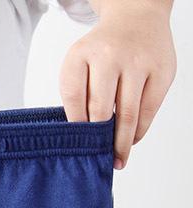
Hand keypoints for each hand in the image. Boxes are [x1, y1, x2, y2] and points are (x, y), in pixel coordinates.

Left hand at [59, 0, 175, 168]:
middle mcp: (110, 56)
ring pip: (128, 114)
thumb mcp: (79, 64)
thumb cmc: (102, 51)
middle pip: (101, 110)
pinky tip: (132, 140)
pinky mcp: (162, 70)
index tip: (76, 147)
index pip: (74, 99)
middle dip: (98, 141)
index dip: (75, 127)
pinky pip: (149, 109)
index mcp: (82, 55)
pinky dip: (140, 129)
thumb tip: (82, 138)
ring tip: (117, 160)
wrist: (137, 18)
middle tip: (97, 161)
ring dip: (122, 142)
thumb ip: (77, 95)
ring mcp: (139, 62)